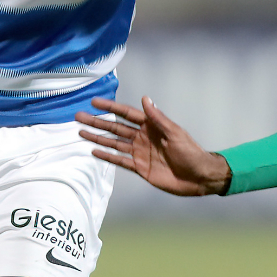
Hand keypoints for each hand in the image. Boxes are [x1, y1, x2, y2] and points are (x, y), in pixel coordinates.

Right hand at [77, 96, 231, 195]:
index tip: (94, 102)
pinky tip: (94, 152)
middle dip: (97, 122)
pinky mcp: (140, 168)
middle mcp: (142, 138)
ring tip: (81, 133)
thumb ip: (157, 118)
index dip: (110, 108)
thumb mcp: (174, 133)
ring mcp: (139, 153)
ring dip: (98, 138)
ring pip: (114, 144)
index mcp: (151, 126)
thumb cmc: (190, 152)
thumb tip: (145, 99)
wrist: (198, 177)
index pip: (126, 114)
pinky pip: (120, 161)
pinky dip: (107, 157)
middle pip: (115, 128)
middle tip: (78, 116)